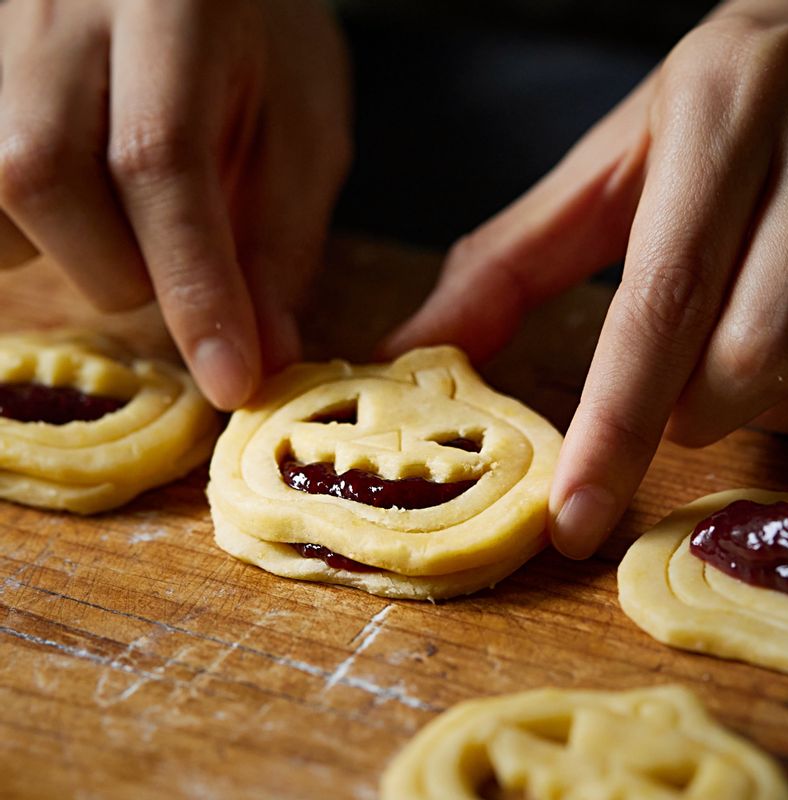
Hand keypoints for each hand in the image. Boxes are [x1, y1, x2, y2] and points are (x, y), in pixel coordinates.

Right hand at [0, 0, 350, 408]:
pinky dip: (16, 225)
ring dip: (59, 246)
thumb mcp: (300, 129)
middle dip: (121, 268)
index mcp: (171, 6)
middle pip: (42, 173)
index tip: (232, 380)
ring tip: (114, 217)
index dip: (195, 289)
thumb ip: (279, 238)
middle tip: (169, 261)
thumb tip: (262, 357)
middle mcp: (55, 2)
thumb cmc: (258, 43)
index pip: (159, 162)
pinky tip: (70, 204)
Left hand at [381, 0, 787, 556]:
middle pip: (747, 358)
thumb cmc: (708, 114)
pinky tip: (780, 325)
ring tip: (731, 334)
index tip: (574, 517)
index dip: (615, 424)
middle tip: (671, 388)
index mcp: (717, 115)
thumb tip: (411, 347)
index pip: (660, 303)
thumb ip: (508, 265)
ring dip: (751, 393)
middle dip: (692, 412)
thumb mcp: (606, 169)